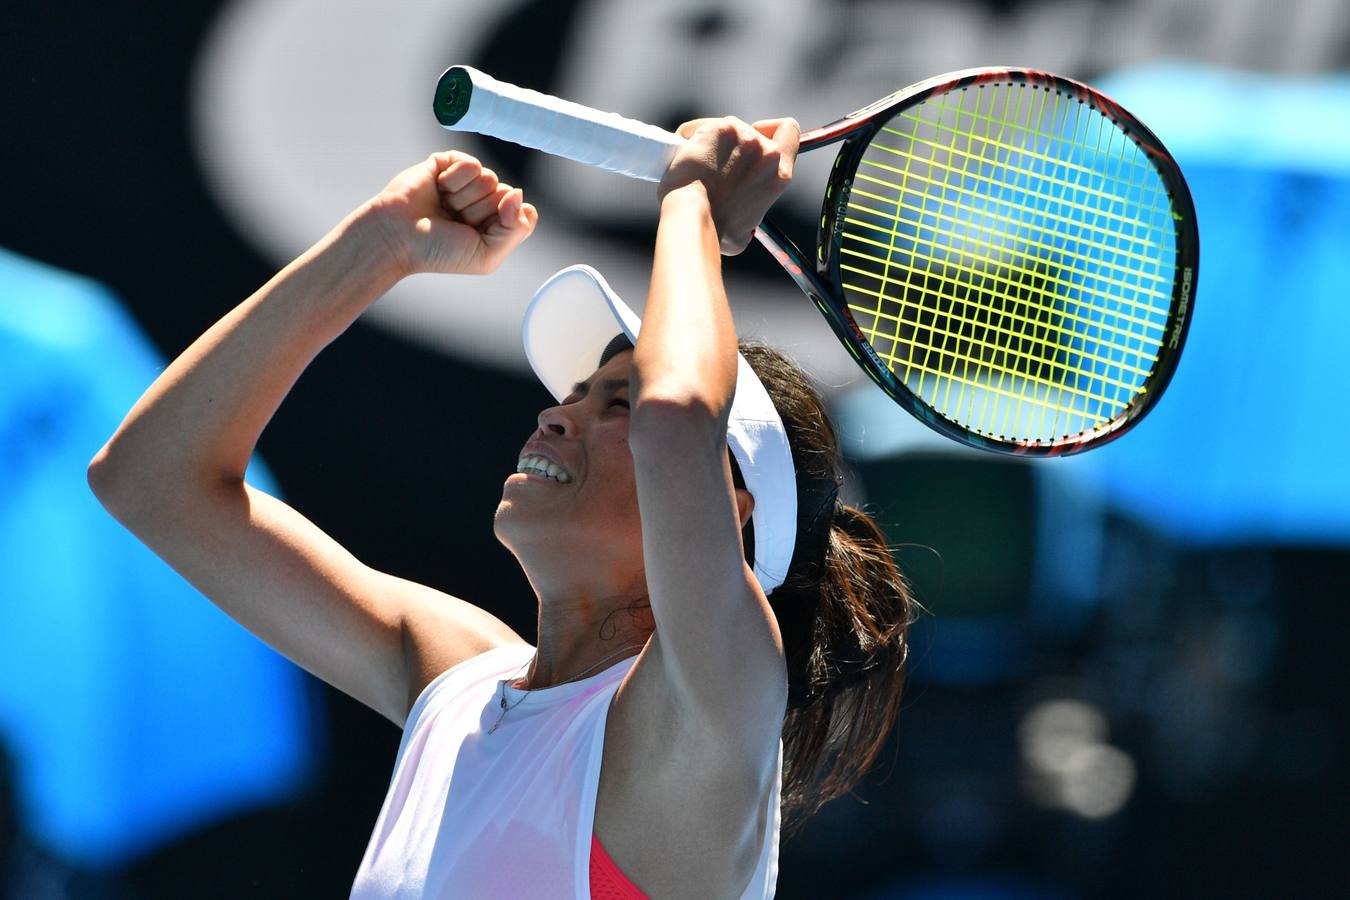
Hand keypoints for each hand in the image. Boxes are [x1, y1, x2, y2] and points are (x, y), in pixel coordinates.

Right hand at [365, 151, 538, 275]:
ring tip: (444, 207)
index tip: (480, 233)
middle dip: (481, 211)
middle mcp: (483, 202)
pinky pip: (471, 163)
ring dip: (464, 198)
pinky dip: (455, 180)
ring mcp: (466, 182)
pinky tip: (439, 189)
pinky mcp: (449, 164)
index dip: (506, 221)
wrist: (397, 236)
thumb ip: (516, 229)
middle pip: (508, 193)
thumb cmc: (438, 251)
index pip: (524, 212)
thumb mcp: (487, 255)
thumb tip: (519, 192)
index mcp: (495, 225)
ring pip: (490, 178)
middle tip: (455, 222)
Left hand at [657, 116, 798, 254]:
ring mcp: (742, 136)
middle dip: (733, 143)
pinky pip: (697, 129)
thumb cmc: (716, 229)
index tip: (755, 142)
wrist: (693, 218)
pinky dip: (688, 140)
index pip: (789, 131)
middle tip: (716, 164)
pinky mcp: (716, 129)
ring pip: (722, 127)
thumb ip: (749, 213)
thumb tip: (739, 220)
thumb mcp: (746, 230)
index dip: (771, 130)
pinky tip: (681, 158)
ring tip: (694, 167)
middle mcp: (765, 150)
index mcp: (779, 174)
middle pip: (751, 130)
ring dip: (709, 142)